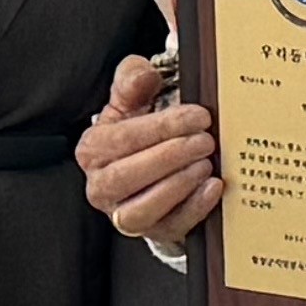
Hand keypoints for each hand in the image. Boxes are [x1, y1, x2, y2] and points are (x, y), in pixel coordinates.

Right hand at [78, 50, 220, 246]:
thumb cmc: (140, 128)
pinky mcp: (152, 231)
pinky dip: (193, 210)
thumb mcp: (133, 99)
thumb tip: (142, 75)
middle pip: (127, 176)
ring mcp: (124, 213)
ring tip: (205, 164)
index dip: (163, 127)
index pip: (122, 139)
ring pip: (141, 210)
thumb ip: (133, 79)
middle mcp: (101, 186)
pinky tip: (212, 188)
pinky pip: (169, 228)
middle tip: (206, 140)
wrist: (150, 164)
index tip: (198, 116)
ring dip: (176, 186)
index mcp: (93, 149)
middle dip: (170, 156)